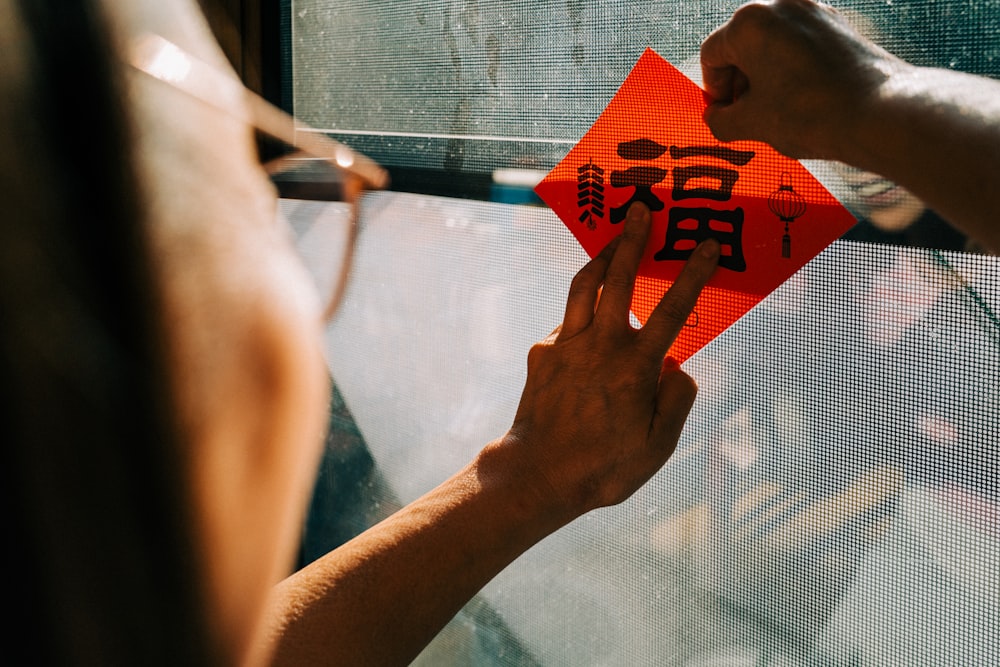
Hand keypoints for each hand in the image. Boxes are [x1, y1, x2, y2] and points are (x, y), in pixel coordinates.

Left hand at [501, 202, 719, 520]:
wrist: (536, 476)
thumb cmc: (602, 468)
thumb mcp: (657, 446)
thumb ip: (676, 400)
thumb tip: (677, 366)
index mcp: (635, 367)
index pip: (672, 310)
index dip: (692, 274)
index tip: (706, 245)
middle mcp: (600, 346)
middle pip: (619, 278)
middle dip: (633, 239)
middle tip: (642, 209)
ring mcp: (566, 345)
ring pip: (585, 287)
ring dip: (602, 257)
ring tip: (614, 240)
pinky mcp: (542, 353)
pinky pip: (567, 322)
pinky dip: (583, 313)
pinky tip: (591, 322)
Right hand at [700, 0, 903, 158]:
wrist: (879, 113)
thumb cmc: (813, 113)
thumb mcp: (752, 123)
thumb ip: (721, 120)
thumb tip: (715, 118)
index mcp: (750, 23)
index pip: (712, 55)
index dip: (713, 90)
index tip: (722, 113)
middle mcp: (781, 6)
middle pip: (742, 46)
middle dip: (740, 83)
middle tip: (746, 116)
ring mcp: (814, 12)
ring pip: (772, 47)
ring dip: (766, 79)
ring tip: (776, 113)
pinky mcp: (838, 25)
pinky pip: (799, 48)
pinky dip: (792, 73)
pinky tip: (802, 102)